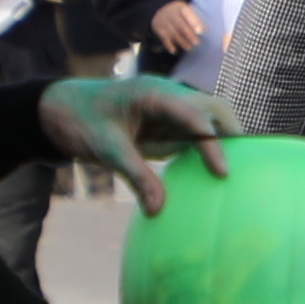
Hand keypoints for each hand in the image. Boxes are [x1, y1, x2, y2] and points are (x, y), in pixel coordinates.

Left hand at [36, 72, 236, 209]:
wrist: (59, 110)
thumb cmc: (79, 121)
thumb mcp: (106, 150)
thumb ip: (136, 176)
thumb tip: (157, 209)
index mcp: (154, 94)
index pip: (195, 117)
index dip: (213, 145)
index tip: (223, 173)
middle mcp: (167, 96)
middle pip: (213, 108)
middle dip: (232, 132)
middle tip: (246, 165)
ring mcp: (167, 107)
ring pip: (207, 117)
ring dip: (222, 138)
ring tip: (235, 169)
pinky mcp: (163, 122)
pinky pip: (192, 132)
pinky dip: (205, 148)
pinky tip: (211, 172)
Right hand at [146, 0, 202, 56]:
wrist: (160, 11)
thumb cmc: (181, 14)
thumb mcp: (187, 11)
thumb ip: (195, 19)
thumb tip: (203, 31)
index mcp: (181, 7)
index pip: (188, 14)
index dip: (194, 23)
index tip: (201, 31)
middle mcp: (171, 13)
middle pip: (181, 25)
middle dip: (189, 35)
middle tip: (197, 43)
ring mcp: (164, 22)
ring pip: (173, 33)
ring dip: (181, 42)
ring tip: (189, 47)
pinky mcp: (159, 29)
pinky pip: (164, 38)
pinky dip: (169, 45)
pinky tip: (174, 51)